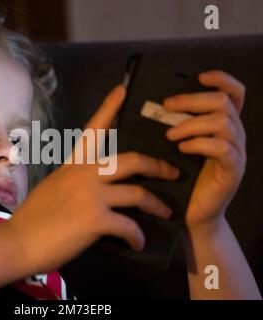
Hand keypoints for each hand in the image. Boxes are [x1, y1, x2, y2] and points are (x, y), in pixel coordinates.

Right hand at [8, 85, 179, 273]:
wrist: (18, 242)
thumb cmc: (33, 218)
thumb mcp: (54, 188)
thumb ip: (75, 182)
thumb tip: (94, 188)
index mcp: (73, 165)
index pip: (93, 130)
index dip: (110, 108)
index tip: (124, 90)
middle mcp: (85, 174)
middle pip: (131, 160)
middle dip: (157, 165)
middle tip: (172, 171)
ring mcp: (91, 194)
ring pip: (138, 193)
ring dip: (156, 205)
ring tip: (165, 212)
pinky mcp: (95, 219)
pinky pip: (129, 226)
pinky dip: (138, 237)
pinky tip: (138, 243)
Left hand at [163, 70, 245, 229]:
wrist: (190, 212)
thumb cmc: (181, 177)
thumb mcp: (178, 145)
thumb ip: (176, 125)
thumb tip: (157, 106)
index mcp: (222, 126)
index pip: (233, 94)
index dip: (221, 80)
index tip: (199, 76)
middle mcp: (234, 135)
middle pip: (223, 102)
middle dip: (192, 99)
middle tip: (167, 105)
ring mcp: (236, 152)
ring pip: (222, 122)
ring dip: (191, 123)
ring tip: (170, 134)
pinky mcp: (232, 170)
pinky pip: (222, 148)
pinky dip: (199, 143)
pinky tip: (181, 148)